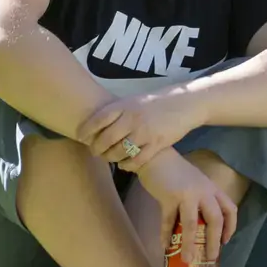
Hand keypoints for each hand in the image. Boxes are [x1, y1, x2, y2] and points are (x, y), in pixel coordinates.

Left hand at [79, 90, 204, 173]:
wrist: (186, 103)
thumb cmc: (157, 102)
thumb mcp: (134, 100)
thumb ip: (117, 111)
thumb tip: (94, 125)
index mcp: (125, 105)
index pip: (97, 120)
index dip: (85, 131)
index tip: (80, 137)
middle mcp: (133, 119)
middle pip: (105, 140)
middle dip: (96, 149)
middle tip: (95, 152)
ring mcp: (145, 132)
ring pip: (119, 152)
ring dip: (111, 158)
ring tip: (110, 158)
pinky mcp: (157, 144)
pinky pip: (136, 160)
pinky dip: (127, 165)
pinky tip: (125, 164)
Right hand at [137, 149, 237, 259]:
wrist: (155, 156)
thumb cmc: (176, 172)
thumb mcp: (196, 183)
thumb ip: (200, 200)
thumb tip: (199, 226)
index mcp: (212, 189)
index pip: (230, 208)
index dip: (230, 226)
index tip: (225, 241)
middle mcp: (203, 192)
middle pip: (215, 219)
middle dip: (213, 241)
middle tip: (210, 258)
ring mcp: (186, 195)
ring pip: (191, 224)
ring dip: (189, 244)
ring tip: (188, 259)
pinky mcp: (168, 198)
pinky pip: (168, 221)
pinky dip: (166, 235)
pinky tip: (164, 247)